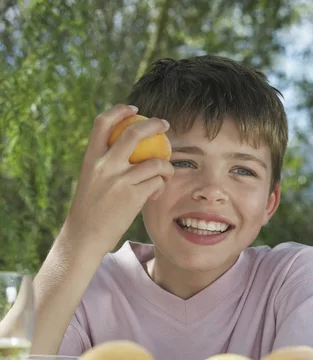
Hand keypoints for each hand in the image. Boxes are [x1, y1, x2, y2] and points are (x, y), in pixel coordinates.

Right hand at [65, 104, 174, 255]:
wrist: (85, 236)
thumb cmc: (89, 211)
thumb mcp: (91, 181)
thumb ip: (105, 166)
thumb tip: (126, 152)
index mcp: (91, 158)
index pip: (102, 123)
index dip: (120, 111)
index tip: (134, 109)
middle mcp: (104, 165)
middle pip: (134, 133)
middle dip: (154, 124)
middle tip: (165, 124)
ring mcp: (120, 180)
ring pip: (155, 161)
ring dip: (166, 165)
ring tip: (166, 173)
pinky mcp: (133, 196)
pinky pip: (157, 182)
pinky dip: (161, 185)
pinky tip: (156, 193)